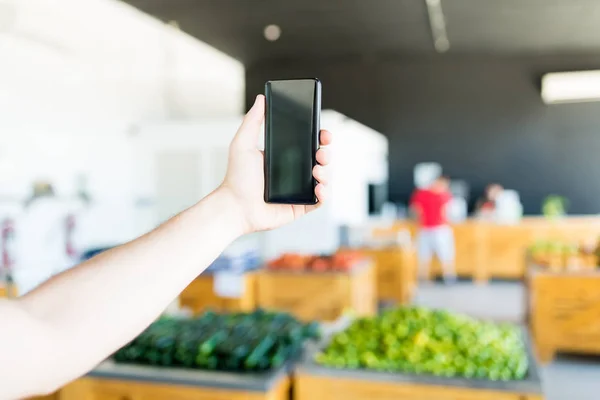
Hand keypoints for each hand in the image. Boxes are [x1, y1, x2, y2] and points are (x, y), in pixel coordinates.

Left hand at [220, 94, 331, 232]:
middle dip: (327, 154)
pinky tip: (318, 188)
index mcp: (285, 156)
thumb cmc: (237, 177)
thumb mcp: (243, 143)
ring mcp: (299, 190)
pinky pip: (320, 200)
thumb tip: (261, 98)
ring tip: (317, 171)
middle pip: (320, 159)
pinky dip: (324, 193)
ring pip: (324, 178)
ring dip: (327, 173)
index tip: (323, 133)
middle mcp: (294, 172)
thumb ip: (253, 121)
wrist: (235, 206)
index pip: (308, 143)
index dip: (320, 137)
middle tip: (321, 153)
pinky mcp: (300, 206)